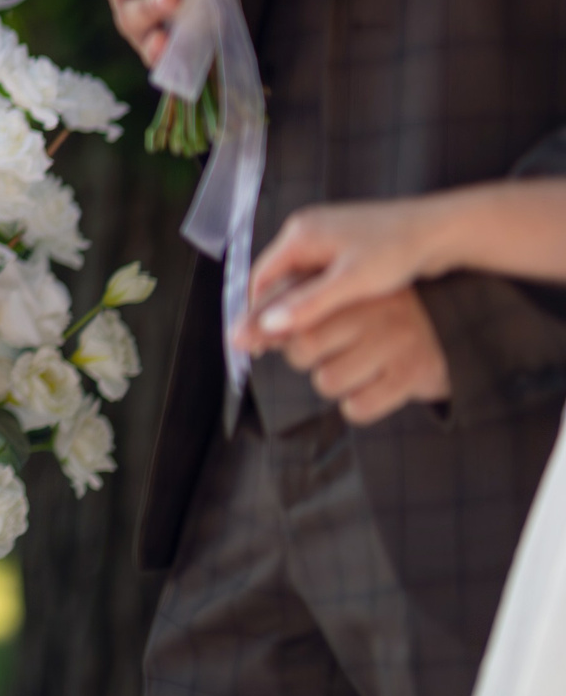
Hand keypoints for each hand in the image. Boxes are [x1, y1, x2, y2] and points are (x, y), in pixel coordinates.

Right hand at [238, 197, 454, 356]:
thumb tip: (268, 326)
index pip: (260, 278)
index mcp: (300, 234)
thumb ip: (308, 304)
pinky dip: (311, 296)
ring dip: (293, 304)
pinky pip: (314, 273)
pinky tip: (321, 317)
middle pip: (275, 277)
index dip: (254, 312)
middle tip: (272, 347)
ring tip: (294, 337)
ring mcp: (325, 235)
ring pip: (295, 277)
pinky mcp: (343, 242)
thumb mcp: (351, 282)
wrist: (441, 229)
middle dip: (272, 311)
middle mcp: (306, 230)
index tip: (253, 343)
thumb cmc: (398, 250)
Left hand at [263, 285, 450, 425]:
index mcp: (352, 288)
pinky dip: (357, 406)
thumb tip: (243, 337)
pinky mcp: (413, 376)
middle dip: (303, 357)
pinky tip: (371, 387)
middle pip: (302, 347)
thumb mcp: (343, 302)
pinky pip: (358, 407)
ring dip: (333, 382)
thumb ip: (295, 312)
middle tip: (328, 350)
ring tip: (356, 366)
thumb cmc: (380, 319)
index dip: (261, 327)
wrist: (453, 334)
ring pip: (327, 381)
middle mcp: (374, 311)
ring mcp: (395, 343)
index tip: (245, 341)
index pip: (291, 307)